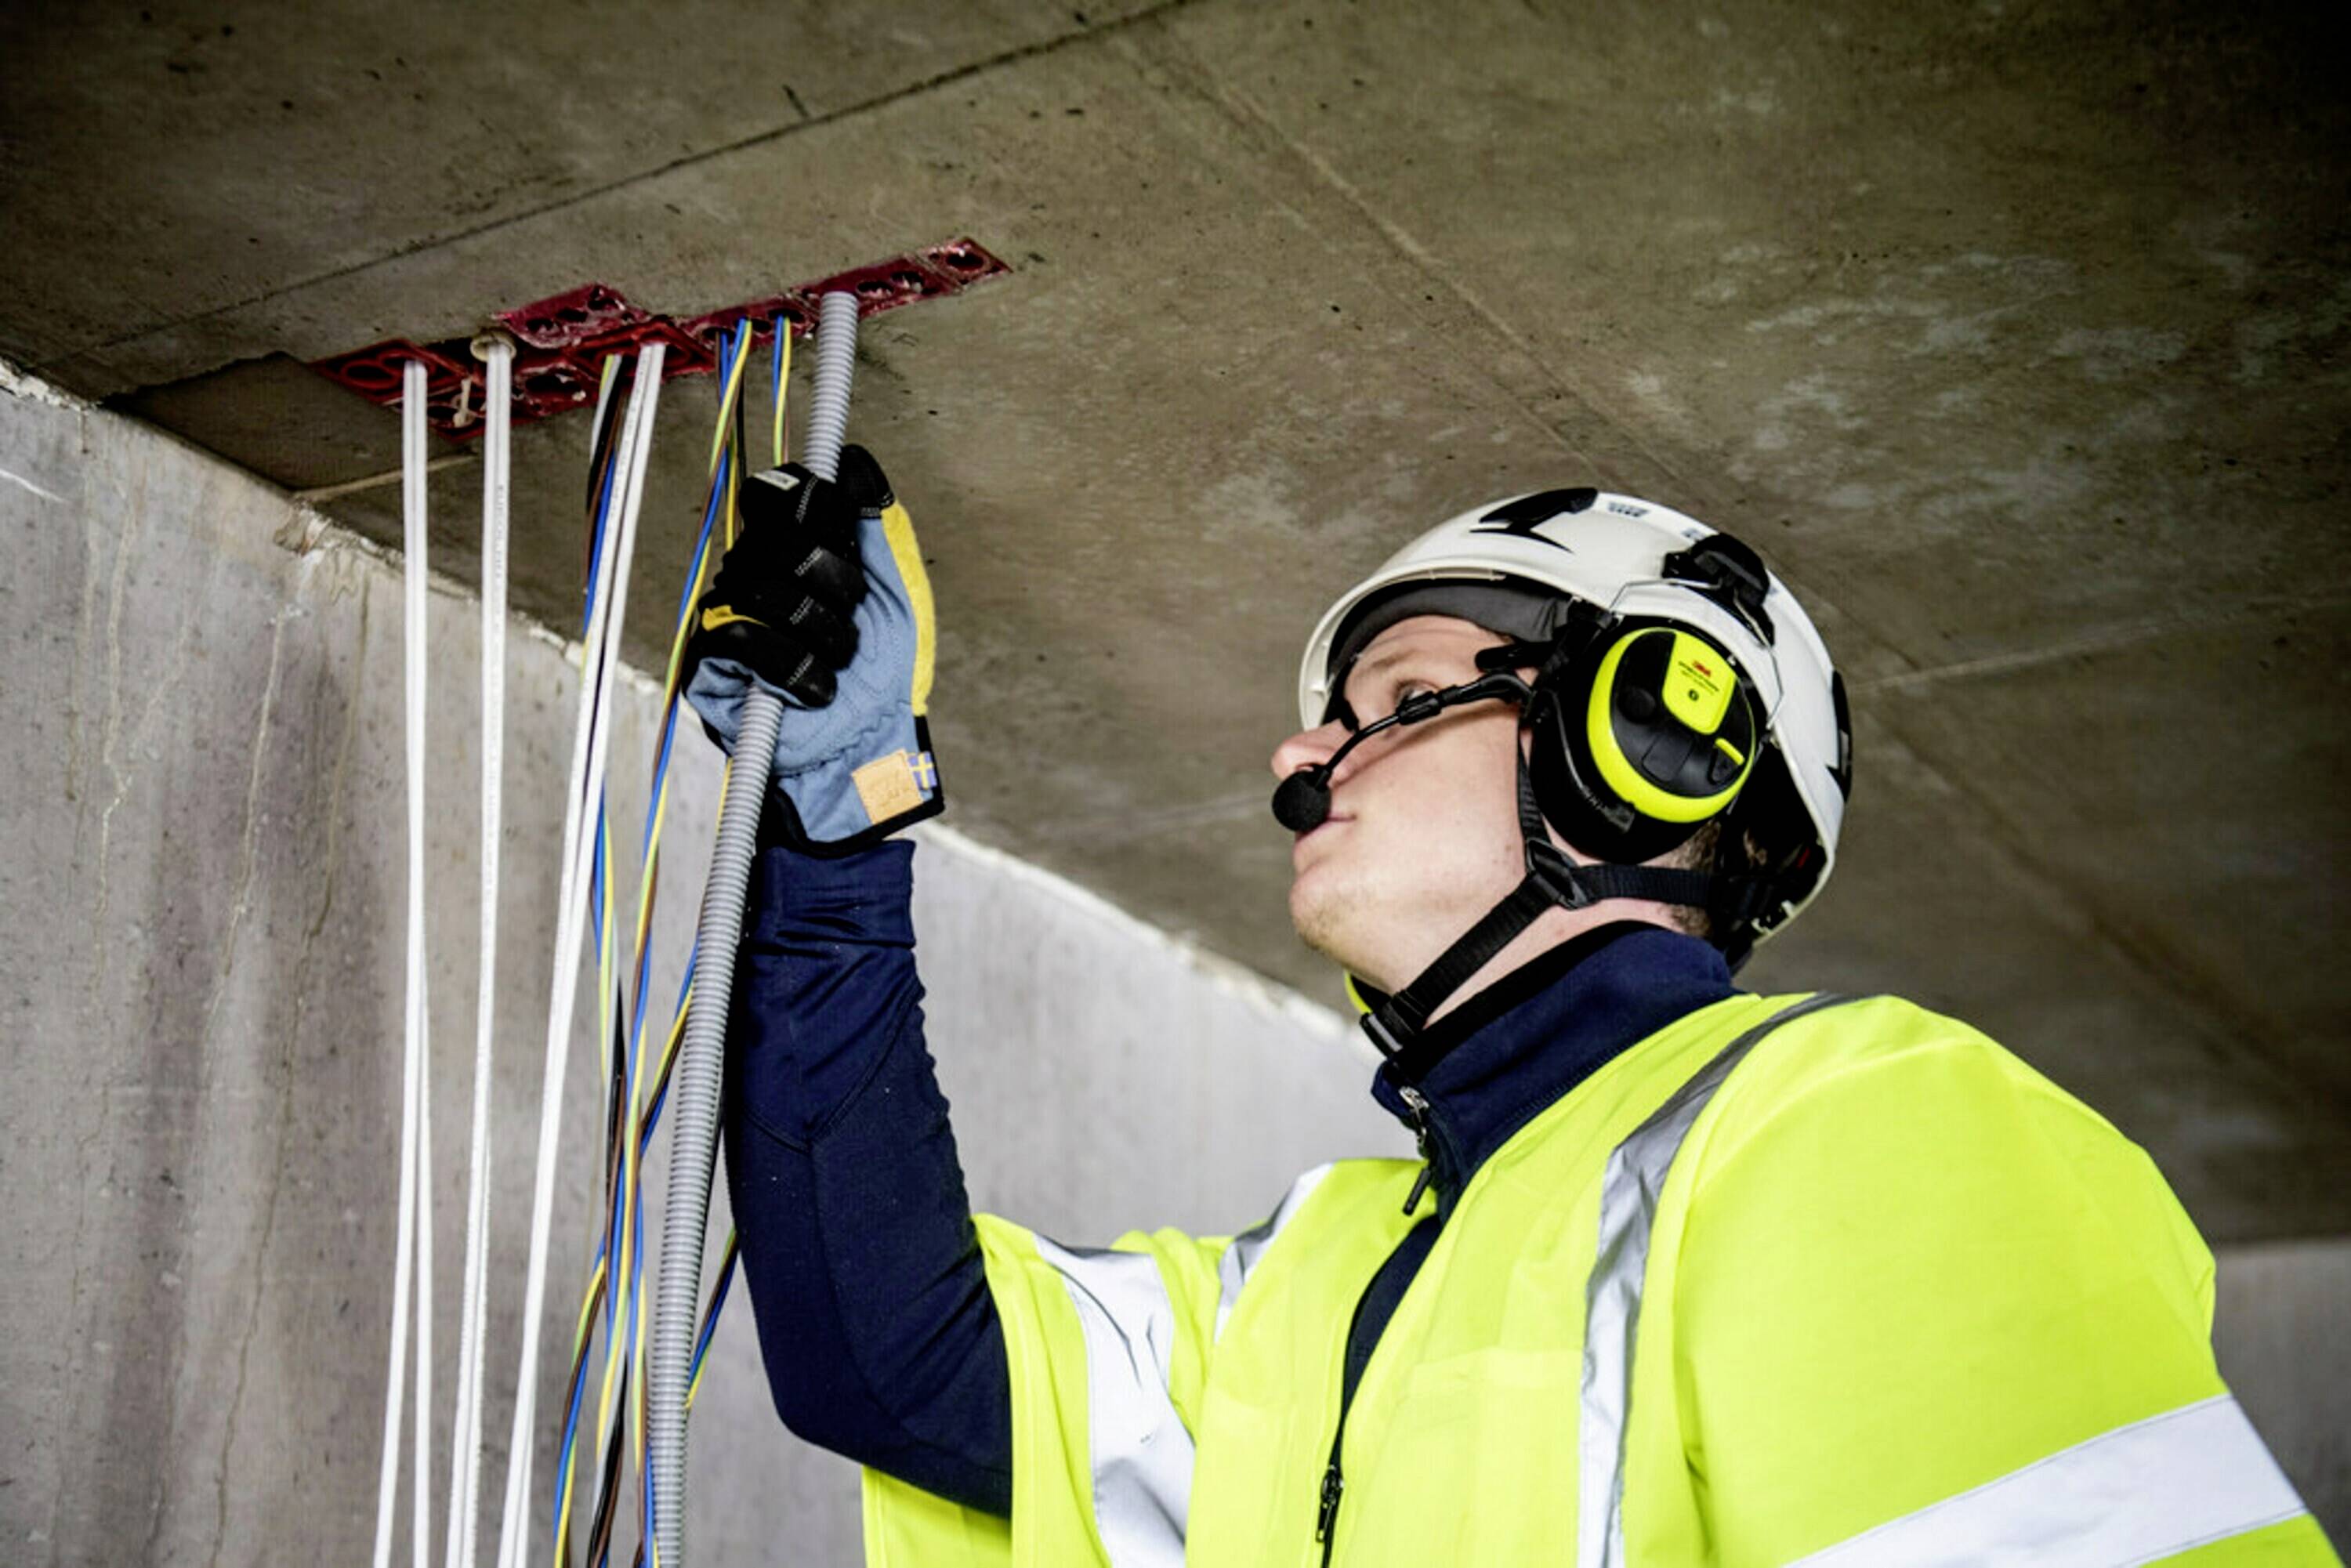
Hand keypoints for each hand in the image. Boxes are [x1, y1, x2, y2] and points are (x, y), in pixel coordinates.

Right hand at [684, 445, 943, 852]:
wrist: (866, 748)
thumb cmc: (883, 675)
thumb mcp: (897, 592)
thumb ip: (877, 523)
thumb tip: (853, 460)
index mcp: (793, 548)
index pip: (780, 490)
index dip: (817, 508)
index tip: (851, 545)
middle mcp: (753, 572)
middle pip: (781, 538)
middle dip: (838, 587)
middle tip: (853, 624)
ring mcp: (727, 612)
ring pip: (766, 587)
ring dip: (824, 636)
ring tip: (837, 665)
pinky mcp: (708, 659)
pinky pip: (741, 634)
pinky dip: (793, 667)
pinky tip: (813, 690)